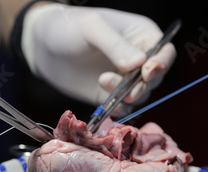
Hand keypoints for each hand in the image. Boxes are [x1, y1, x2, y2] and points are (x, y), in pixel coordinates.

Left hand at [21, 3, 175, 114]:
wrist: (43, 45)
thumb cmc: (68, 27)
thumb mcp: (92, 28)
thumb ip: (115, 46)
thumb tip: (139, 64)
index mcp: (141, 35)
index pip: (165, 51)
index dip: (161, 63)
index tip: (148, 71)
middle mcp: (138, 58)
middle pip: (156, 77)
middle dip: (143, 85)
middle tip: (128, 90)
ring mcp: (125, 78)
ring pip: (141, 94)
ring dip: (129, 96)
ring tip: (103, 82)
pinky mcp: (111, 95)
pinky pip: (124, 107)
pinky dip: (118, 108)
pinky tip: (104, 100)